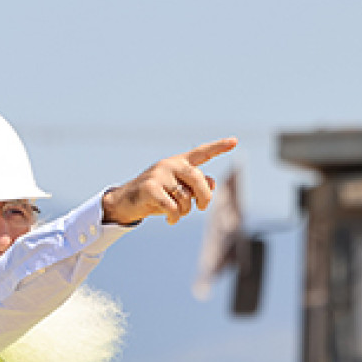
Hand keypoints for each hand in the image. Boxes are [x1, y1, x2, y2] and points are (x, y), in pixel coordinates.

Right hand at [101, 138, 237, 225]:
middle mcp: (170, 164)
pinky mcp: (150, 187)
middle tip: (201, 207)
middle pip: (198, 179)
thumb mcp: (179, 190)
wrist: (126, 202)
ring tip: (176, 213)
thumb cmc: (157, 195)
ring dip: (184, 212)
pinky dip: (174, 217)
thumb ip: (197, 186)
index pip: (202, 153)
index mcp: (180, 162)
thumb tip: (212, 184)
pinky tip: (170, 220)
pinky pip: (172, 206)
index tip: (235, 141)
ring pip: (185, 197)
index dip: (219, 147)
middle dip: (204, 197)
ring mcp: (159, 174)